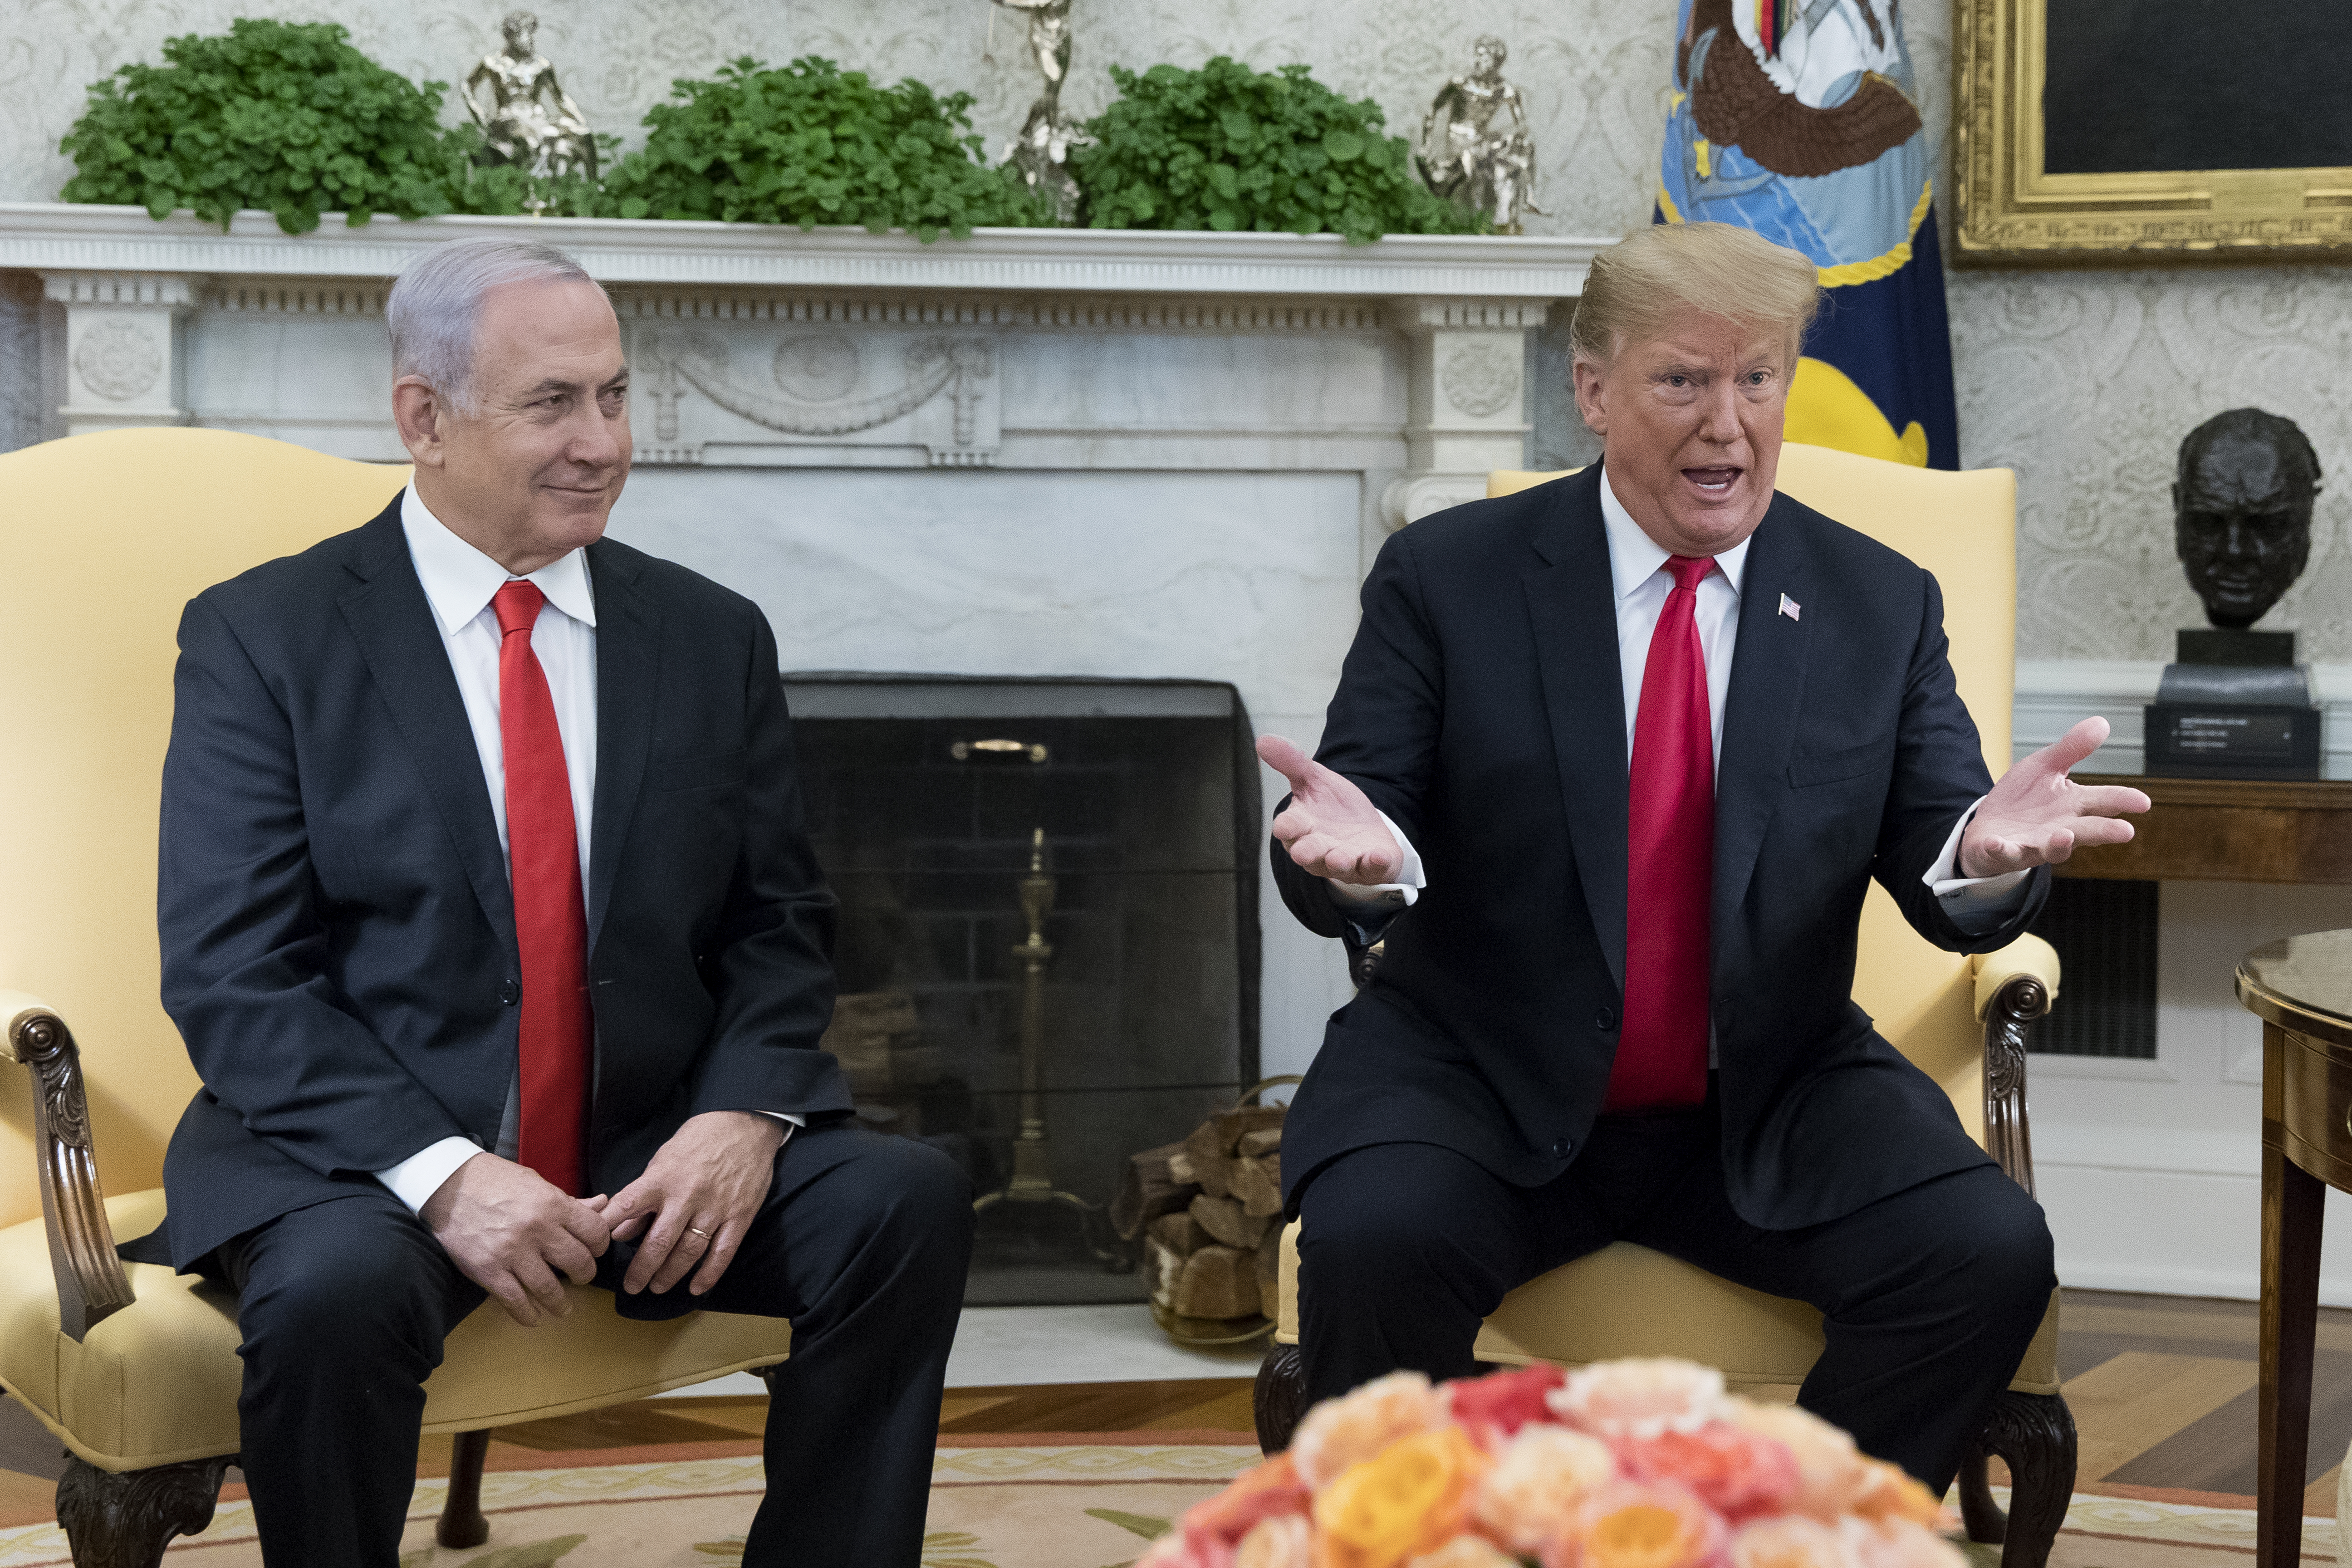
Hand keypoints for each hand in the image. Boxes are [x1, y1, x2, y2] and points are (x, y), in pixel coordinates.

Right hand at [418, 1153, 611, 1327]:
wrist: (450, 1185)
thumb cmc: (496, 1181)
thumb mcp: (538, 1183)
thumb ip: (570, 1201)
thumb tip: (603, 1204)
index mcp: (553, 1204)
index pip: (595, 1232)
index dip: (600, 1245)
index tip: (595, 1251)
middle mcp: (537, 1229)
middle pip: (578, 1263)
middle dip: (584, 1275)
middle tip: (580, 1277)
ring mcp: (512, 1252)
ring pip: (549, 1289)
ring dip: (560, 1303)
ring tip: (562, 1307)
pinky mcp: (488, 1270)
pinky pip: (515, 1301)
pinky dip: (528, 1315)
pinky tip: (534, 1316)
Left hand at [602, 1111, 786, 1297]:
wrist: (745, 1125)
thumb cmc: (698, 1141)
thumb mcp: (662, 1160)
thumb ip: (642, 1196)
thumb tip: (620, 1232)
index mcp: (663, 1179)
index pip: (628, 1206)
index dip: (608, 1228)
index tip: (594, 1248)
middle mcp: (687, 1196)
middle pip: (661, 1241)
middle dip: (643, 1269)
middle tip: (632, 1286)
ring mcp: (716, 1208)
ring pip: (690, 1251)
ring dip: (671, 1274)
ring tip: (657, 1287)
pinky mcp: (740, 1215)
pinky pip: (723, 1251)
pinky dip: (709, 1273)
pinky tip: (696, 1287)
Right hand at [1257, 735, 1401, 886]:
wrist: (1363, 827)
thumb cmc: (1331, 807)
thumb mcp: (1314, 779)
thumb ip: (1292, 762)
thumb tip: (1263, 740)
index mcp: (1301, 826)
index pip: (1288, 829)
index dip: (1287, 828)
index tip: (1285, 827)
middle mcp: (1319, 848)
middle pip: (1309, 853)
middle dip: (1307, 852)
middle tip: (1303, 852)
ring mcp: (1344, 860)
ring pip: (1337, 865)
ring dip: (1338, 861)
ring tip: (1339, 858)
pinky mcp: (1369, 867)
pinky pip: (1372, 869)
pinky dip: (1376, 864)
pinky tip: (1379, 856)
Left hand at [1961, 716, 2151, 877]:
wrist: (1988, 827)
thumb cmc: (2024, 799)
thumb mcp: (2045, 767)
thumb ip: (2071, 749)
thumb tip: (2102, 723)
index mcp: (2073, 806)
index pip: (2104, 801)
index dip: (2123, 800)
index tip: (2143, 802)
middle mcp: (2060, 829)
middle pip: (2086, 830)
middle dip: (2105, 831)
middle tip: (2126, 831)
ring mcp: (2034, 843)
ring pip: (2052, 848)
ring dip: (2059, 844)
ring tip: (2065, 835)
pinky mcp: (2005, 852)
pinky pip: (2004, 852)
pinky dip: (2001, 848)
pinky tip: (1996, 842)